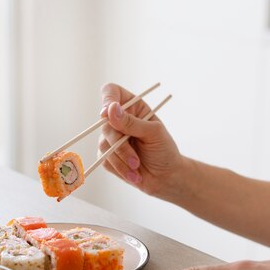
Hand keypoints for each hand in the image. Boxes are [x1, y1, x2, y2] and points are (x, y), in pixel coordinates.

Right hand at [98, 83, 185, 197]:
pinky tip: (134, 174)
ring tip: (137, 167)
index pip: (112, 93)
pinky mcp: (108, 155)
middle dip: (120, 144)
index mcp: (132, 107)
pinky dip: (119, 168)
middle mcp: (119, 120)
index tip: (107, 113)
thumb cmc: (164, 150)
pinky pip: (104, 159)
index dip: (107, 99)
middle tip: (135, 159)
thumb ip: (131, 122)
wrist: (166, 177)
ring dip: (121, 159)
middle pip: (105, 123)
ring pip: (104, 143)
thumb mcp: (153, 133)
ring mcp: (111, 138)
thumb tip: (110, 109)